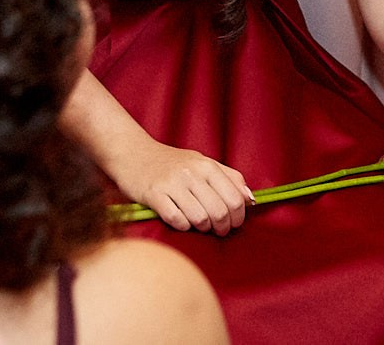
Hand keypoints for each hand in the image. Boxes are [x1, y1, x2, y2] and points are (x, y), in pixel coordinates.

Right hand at [118, 139, 252, 234]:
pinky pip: (177, 220)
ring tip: (199, 225)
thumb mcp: (202, 162)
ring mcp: (172, 184)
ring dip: (202, 228)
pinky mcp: (154, 195)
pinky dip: (183, 226)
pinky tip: (181, 221)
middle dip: (222, 227)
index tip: (233, 223)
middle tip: (217, 230)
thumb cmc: (171, 163)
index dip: (238, 217)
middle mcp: (191, 173)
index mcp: (207, 165)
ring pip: (200, 219)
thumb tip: (250, 200)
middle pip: (220, 212)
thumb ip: (229, 178)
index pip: (235, 199)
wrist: (133, 153)